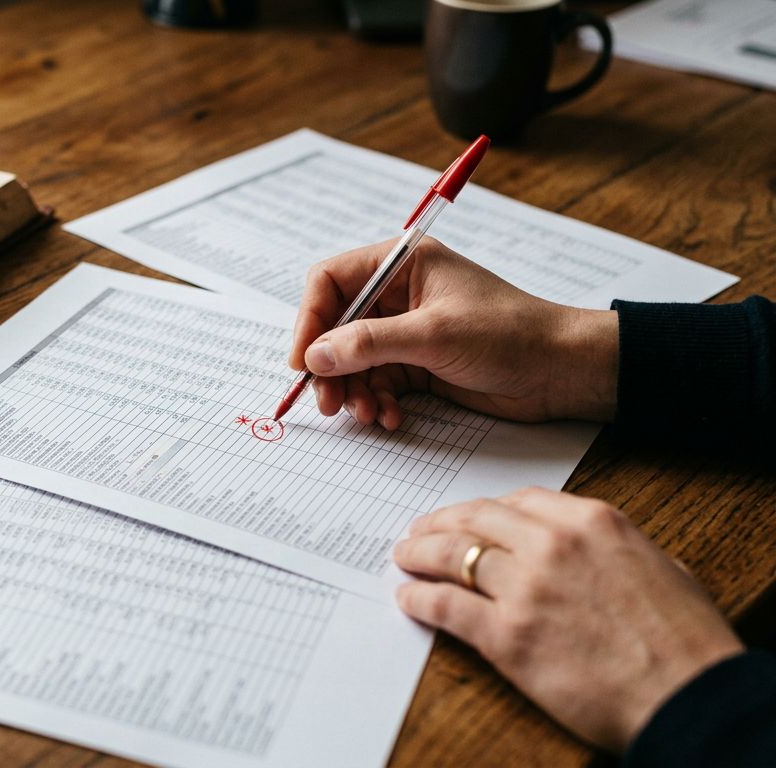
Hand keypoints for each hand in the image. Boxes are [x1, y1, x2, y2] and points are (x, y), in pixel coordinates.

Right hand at [288, 238, 618, 427]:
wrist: (562, 372)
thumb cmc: (511, 335)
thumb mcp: (434, 335)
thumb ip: (369, 344)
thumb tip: (315, 356)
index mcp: (401, 264)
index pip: (331, 282)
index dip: (310, 320)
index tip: (303, 361)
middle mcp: (398, 294)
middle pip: (335, 326)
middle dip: (330, 367)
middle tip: (329, 403)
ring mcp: (406, 331)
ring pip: (353, 361)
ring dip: (354, 391)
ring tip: (368, 415)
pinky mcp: (417, 364)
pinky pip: (377, 382)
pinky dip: (377, 402)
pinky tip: (392, 417)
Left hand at [392, 488, 742, 751]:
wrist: (688, 695)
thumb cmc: (684, 640)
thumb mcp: (657, 565)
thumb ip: (609, 547)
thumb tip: (585, 549)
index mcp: (591, 521)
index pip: (517, 501)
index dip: (481, 509)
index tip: (465, 516)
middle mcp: (552, 544)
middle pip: (474, 520)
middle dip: (439, 524)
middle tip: (418, 531)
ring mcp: (525, 588)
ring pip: (451, 556)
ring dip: (419, 555)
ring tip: (404, 558)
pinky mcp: (506, 635)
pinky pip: (445, 605)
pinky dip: (419, 599)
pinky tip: (409, 599)